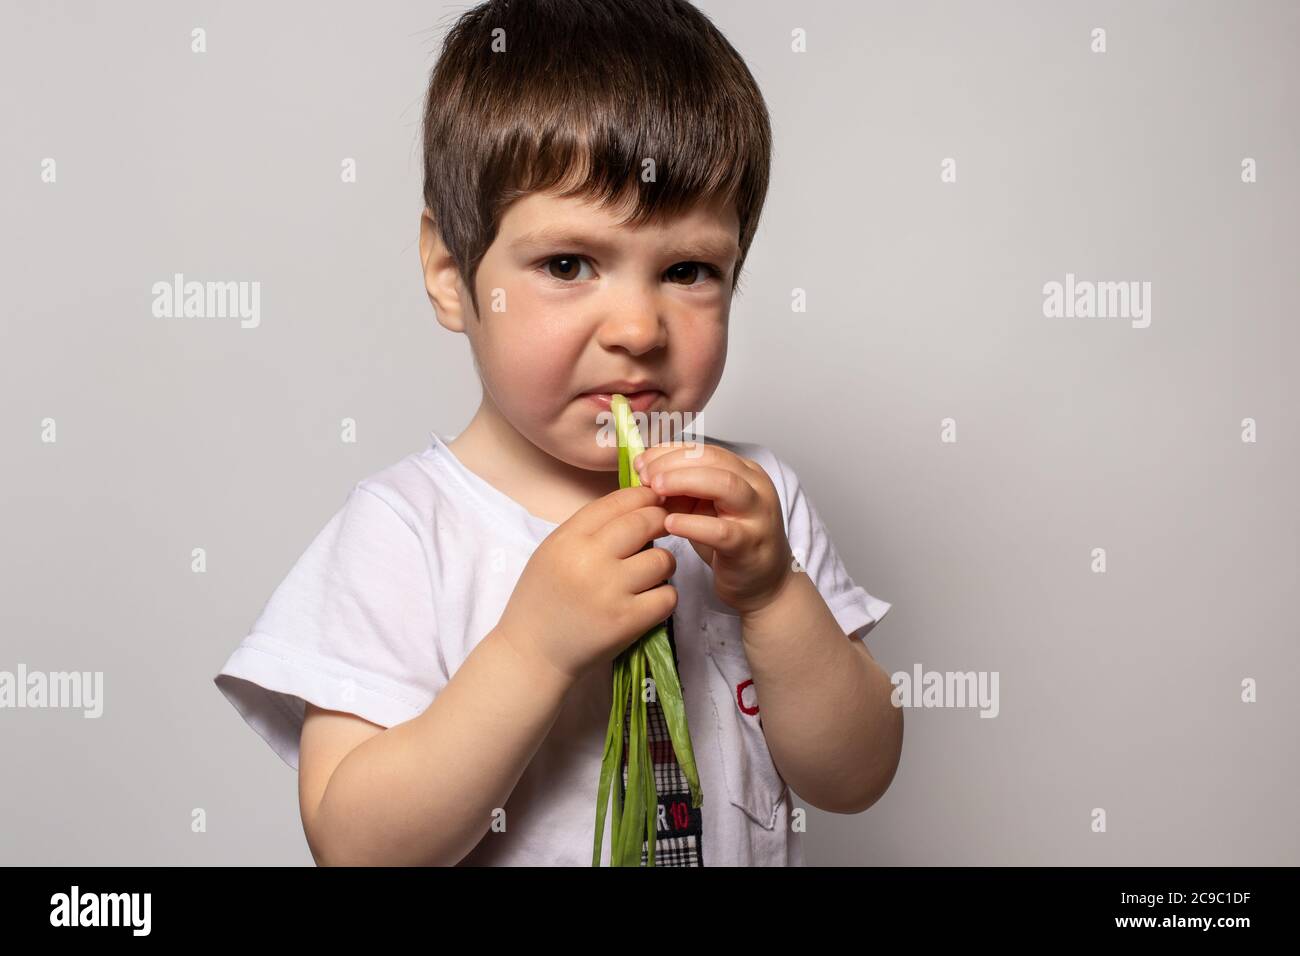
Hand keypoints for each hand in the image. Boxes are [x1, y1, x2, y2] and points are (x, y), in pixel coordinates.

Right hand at [496, 485, 677, 681]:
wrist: (531, 654)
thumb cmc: (542, 600)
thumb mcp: (553, 552)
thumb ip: (588, 529)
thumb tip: (635, 506)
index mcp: (568, 539)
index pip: (617, 502)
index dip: (643, 496)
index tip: (653, 500)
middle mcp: (589, 560)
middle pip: (644, 522)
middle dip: (659, 521)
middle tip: (662, 529)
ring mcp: (610, 591)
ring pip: (663, 559)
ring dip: (663, 562)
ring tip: (651, 572)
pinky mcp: (628, 622)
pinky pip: (668, 596)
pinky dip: (664, 596)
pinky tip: (650, 599)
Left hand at [634, 442, 794, 615]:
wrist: (763, 584)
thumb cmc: (732, 543)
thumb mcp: (705, 508)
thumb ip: (683, 490)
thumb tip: (645, 473)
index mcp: (744, 472)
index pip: (704, 449)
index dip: (670, 452)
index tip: (642, 462)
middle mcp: (755, 487)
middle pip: (713, 459)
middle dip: (674, 463)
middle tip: (645, 475)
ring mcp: (757, 515)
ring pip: (724, 485)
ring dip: (684, 482)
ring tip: (655, 490)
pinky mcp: (750, 545)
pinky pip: (721, 531)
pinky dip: (692, 524)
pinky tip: (669, 522)